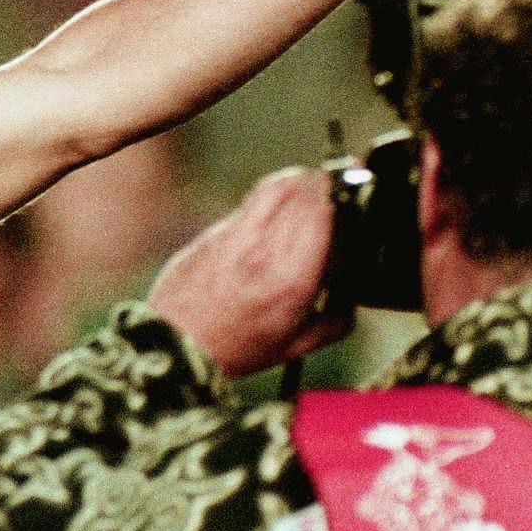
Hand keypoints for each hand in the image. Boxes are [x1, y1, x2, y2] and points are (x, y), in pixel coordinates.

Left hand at [145, 166, 347, 377]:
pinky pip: (251, 199)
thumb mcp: (295, 347)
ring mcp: (237, 235)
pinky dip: (273, 195)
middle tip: (340, 189)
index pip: (324, 214)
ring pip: (277, 187)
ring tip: (312, 187)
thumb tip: (350, 305)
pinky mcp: (216, 231)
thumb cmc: (232, 348)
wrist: (175, 343)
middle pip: (304, 193)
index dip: (344, 198)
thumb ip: (333, 324)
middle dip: (327, 186)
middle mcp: (265, 250)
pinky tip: (279, 206)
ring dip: (300, 181)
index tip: (356, 195)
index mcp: (292, 279)